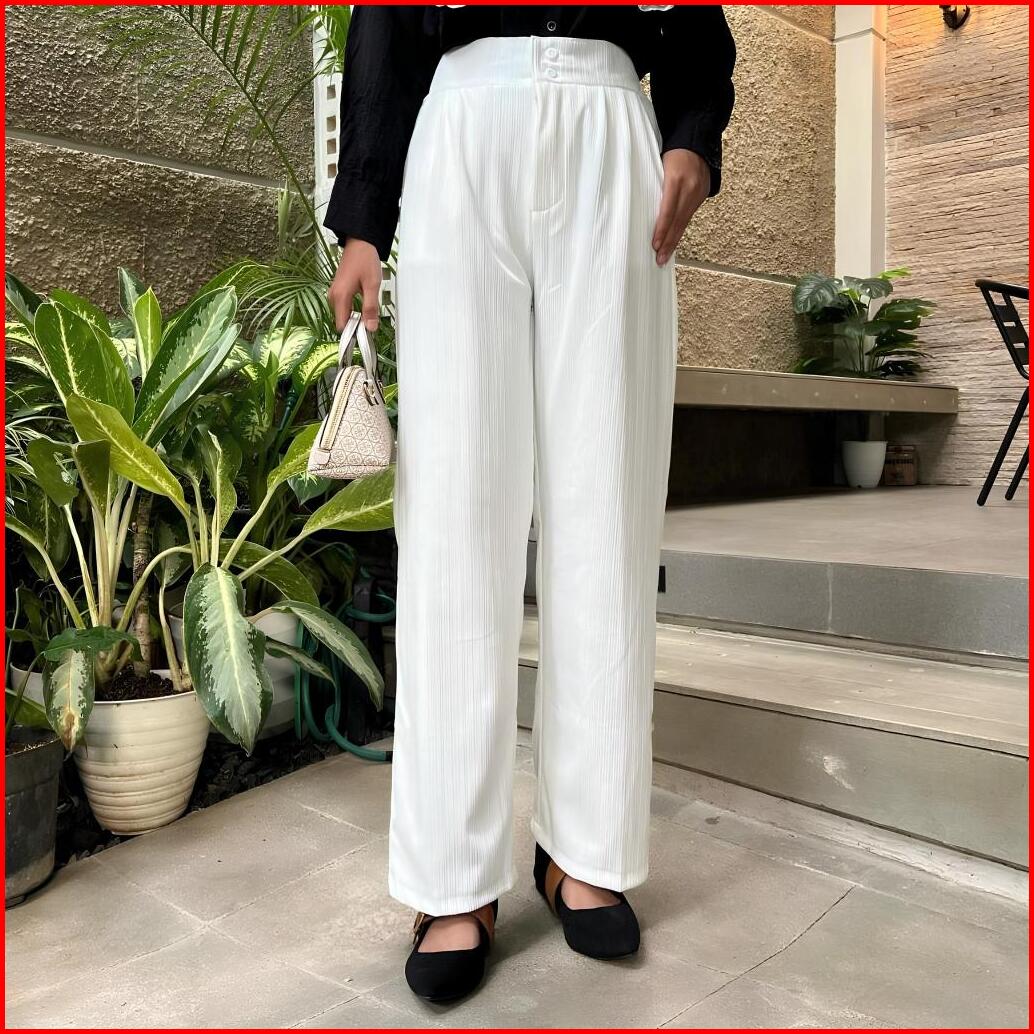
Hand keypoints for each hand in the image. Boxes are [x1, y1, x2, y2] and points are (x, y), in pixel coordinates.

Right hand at [328, 238, 381, 332]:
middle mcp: (333, 296)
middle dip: (356, 326)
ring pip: (344, 315)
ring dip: (356, 318)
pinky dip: (354, 311)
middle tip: (371, 322)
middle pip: (342, 322)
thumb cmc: (364, 259)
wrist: (359, 242)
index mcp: (340, 296)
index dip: (353, 333)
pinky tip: (364, 306)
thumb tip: (370, 327)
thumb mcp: (372, 285)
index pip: (342, 326)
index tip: (365, 335)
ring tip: (370, 313)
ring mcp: (335, 293)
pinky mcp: (338, 291)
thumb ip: (370, 308)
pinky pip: (345, 307)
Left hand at [651, 149, 710, 266]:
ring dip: (674, 240)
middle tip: (660, 260)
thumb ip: (653, 185)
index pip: (668, 210)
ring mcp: (698, 193)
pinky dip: (679, 229)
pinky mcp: (702, 196)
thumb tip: (641, 208)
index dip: (662, 229)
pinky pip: (688, 217)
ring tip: (665, 256)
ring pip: (684, 222)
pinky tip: (673, 241)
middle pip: (677, 221)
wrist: (698, 142)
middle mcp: (690, 188)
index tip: (655, 245)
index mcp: (676, 179)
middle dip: (668, 242)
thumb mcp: (658, 165)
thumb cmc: (672, 153)